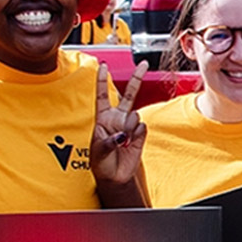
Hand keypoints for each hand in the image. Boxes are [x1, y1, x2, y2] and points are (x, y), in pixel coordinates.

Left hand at [91, 62, 147, 186]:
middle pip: (128, 94)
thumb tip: (122, 134)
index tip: (103, 65)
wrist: (114, 176)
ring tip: (122, 142)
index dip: (102, 80)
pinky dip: (136, 135)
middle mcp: (117, 119)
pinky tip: (130, 144)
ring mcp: (130, 126)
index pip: (102, 95)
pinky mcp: (140, 135)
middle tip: (144, 65)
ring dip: (128, 128)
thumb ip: (109, 139)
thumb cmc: (100, 163)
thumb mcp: (97, 150)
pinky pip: (141, 127)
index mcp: (102, 118)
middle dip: (136, 78)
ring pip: (135, 115)